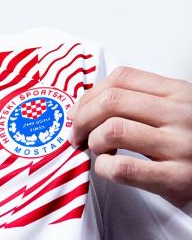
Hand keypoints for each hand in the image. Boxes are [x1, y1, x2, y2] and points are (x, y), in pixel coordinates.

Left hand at [68, 66, 191, 208]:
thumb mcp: (180, 110)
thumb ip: (144, 101)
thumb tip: (88, 103)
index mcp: (179, 93)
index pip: (121, 78)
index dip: (90, 94)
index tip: (79, 109)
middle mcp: (181, 115)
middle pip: (111, 102)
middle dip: (82, 118)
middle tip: (77, 132)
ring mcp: (181, 147)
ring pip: (113, 130)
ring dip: (94, 141)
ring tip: (98, 150)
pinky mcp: (178, 180)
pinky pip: (124, 168)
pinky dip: (104, 167)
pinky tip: (108, 168)